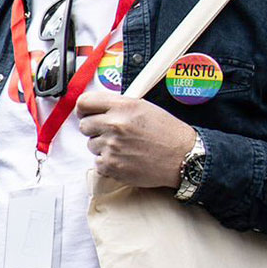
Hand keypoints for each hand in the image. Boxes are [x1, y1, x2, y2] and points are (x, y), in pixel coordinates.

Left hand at [74, 90, 198, 188]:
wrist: (183, 157)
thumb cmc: (167, 132)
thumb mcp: (144, 107)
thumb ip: (118, 106)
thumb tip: (95, 108)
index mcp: (123, 106)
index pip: (84, 102)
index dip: (83, 109)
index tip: (85, 113)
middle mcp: (115, 124)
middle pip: (84, 125)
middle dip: (94, 129)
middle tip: (111, 132)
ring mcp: (111, 146)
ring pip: (90, 144)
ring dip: (103, 146)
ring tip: (125, 146)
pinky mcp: (110, 165)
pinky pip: (97, 161)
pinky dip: (107, 161)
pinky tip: (125, 158)